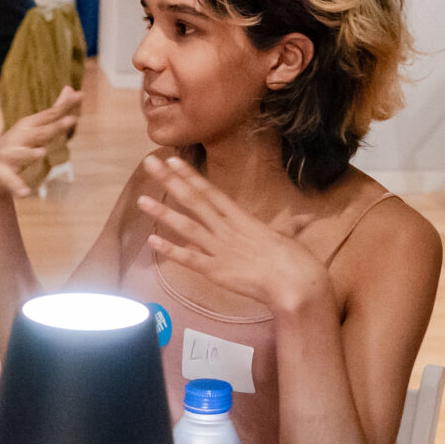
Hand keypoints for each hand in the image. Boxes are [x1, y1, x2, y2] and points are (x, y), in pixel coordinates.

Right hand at [0, 87, 81, 199]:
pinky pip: (10, 180)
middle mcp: (18, 138)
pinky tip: (24, 193)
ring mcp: (8, 155)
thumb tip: (71, 89)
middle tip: (71, 120)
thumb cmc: (14, 147)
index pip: (49, 115)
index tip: (80, 95)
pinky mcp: (0, 173)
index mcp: (27, 127)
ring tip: (40, 152)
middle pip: (39, 133)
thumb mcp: (34, 128)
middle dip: (54, 127)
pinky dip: (16, 186)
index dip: (64, 106)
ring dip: (29, 154)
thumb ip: (53, 111)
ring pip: (20, 155)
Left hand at [135, 152, 331, 314]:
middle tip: (149, 163)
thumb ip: (287, 227)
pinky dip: (171, 250)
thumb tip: (302, 219)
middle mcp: (228, 229)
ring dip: (164, 213)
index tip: (172, 160)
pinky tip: (152, 241)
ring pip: (187, 226)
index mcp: (243, 218)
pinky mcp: (217, 271)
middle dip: (170, 181)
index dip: (190, 175)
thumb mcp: (288, 238)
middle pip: (194, 200)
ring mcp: (221, 249)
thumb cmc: (297, 262)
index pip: (211, 191)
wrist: (297, 283)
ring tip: (142, 200)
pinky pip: (190, 259)